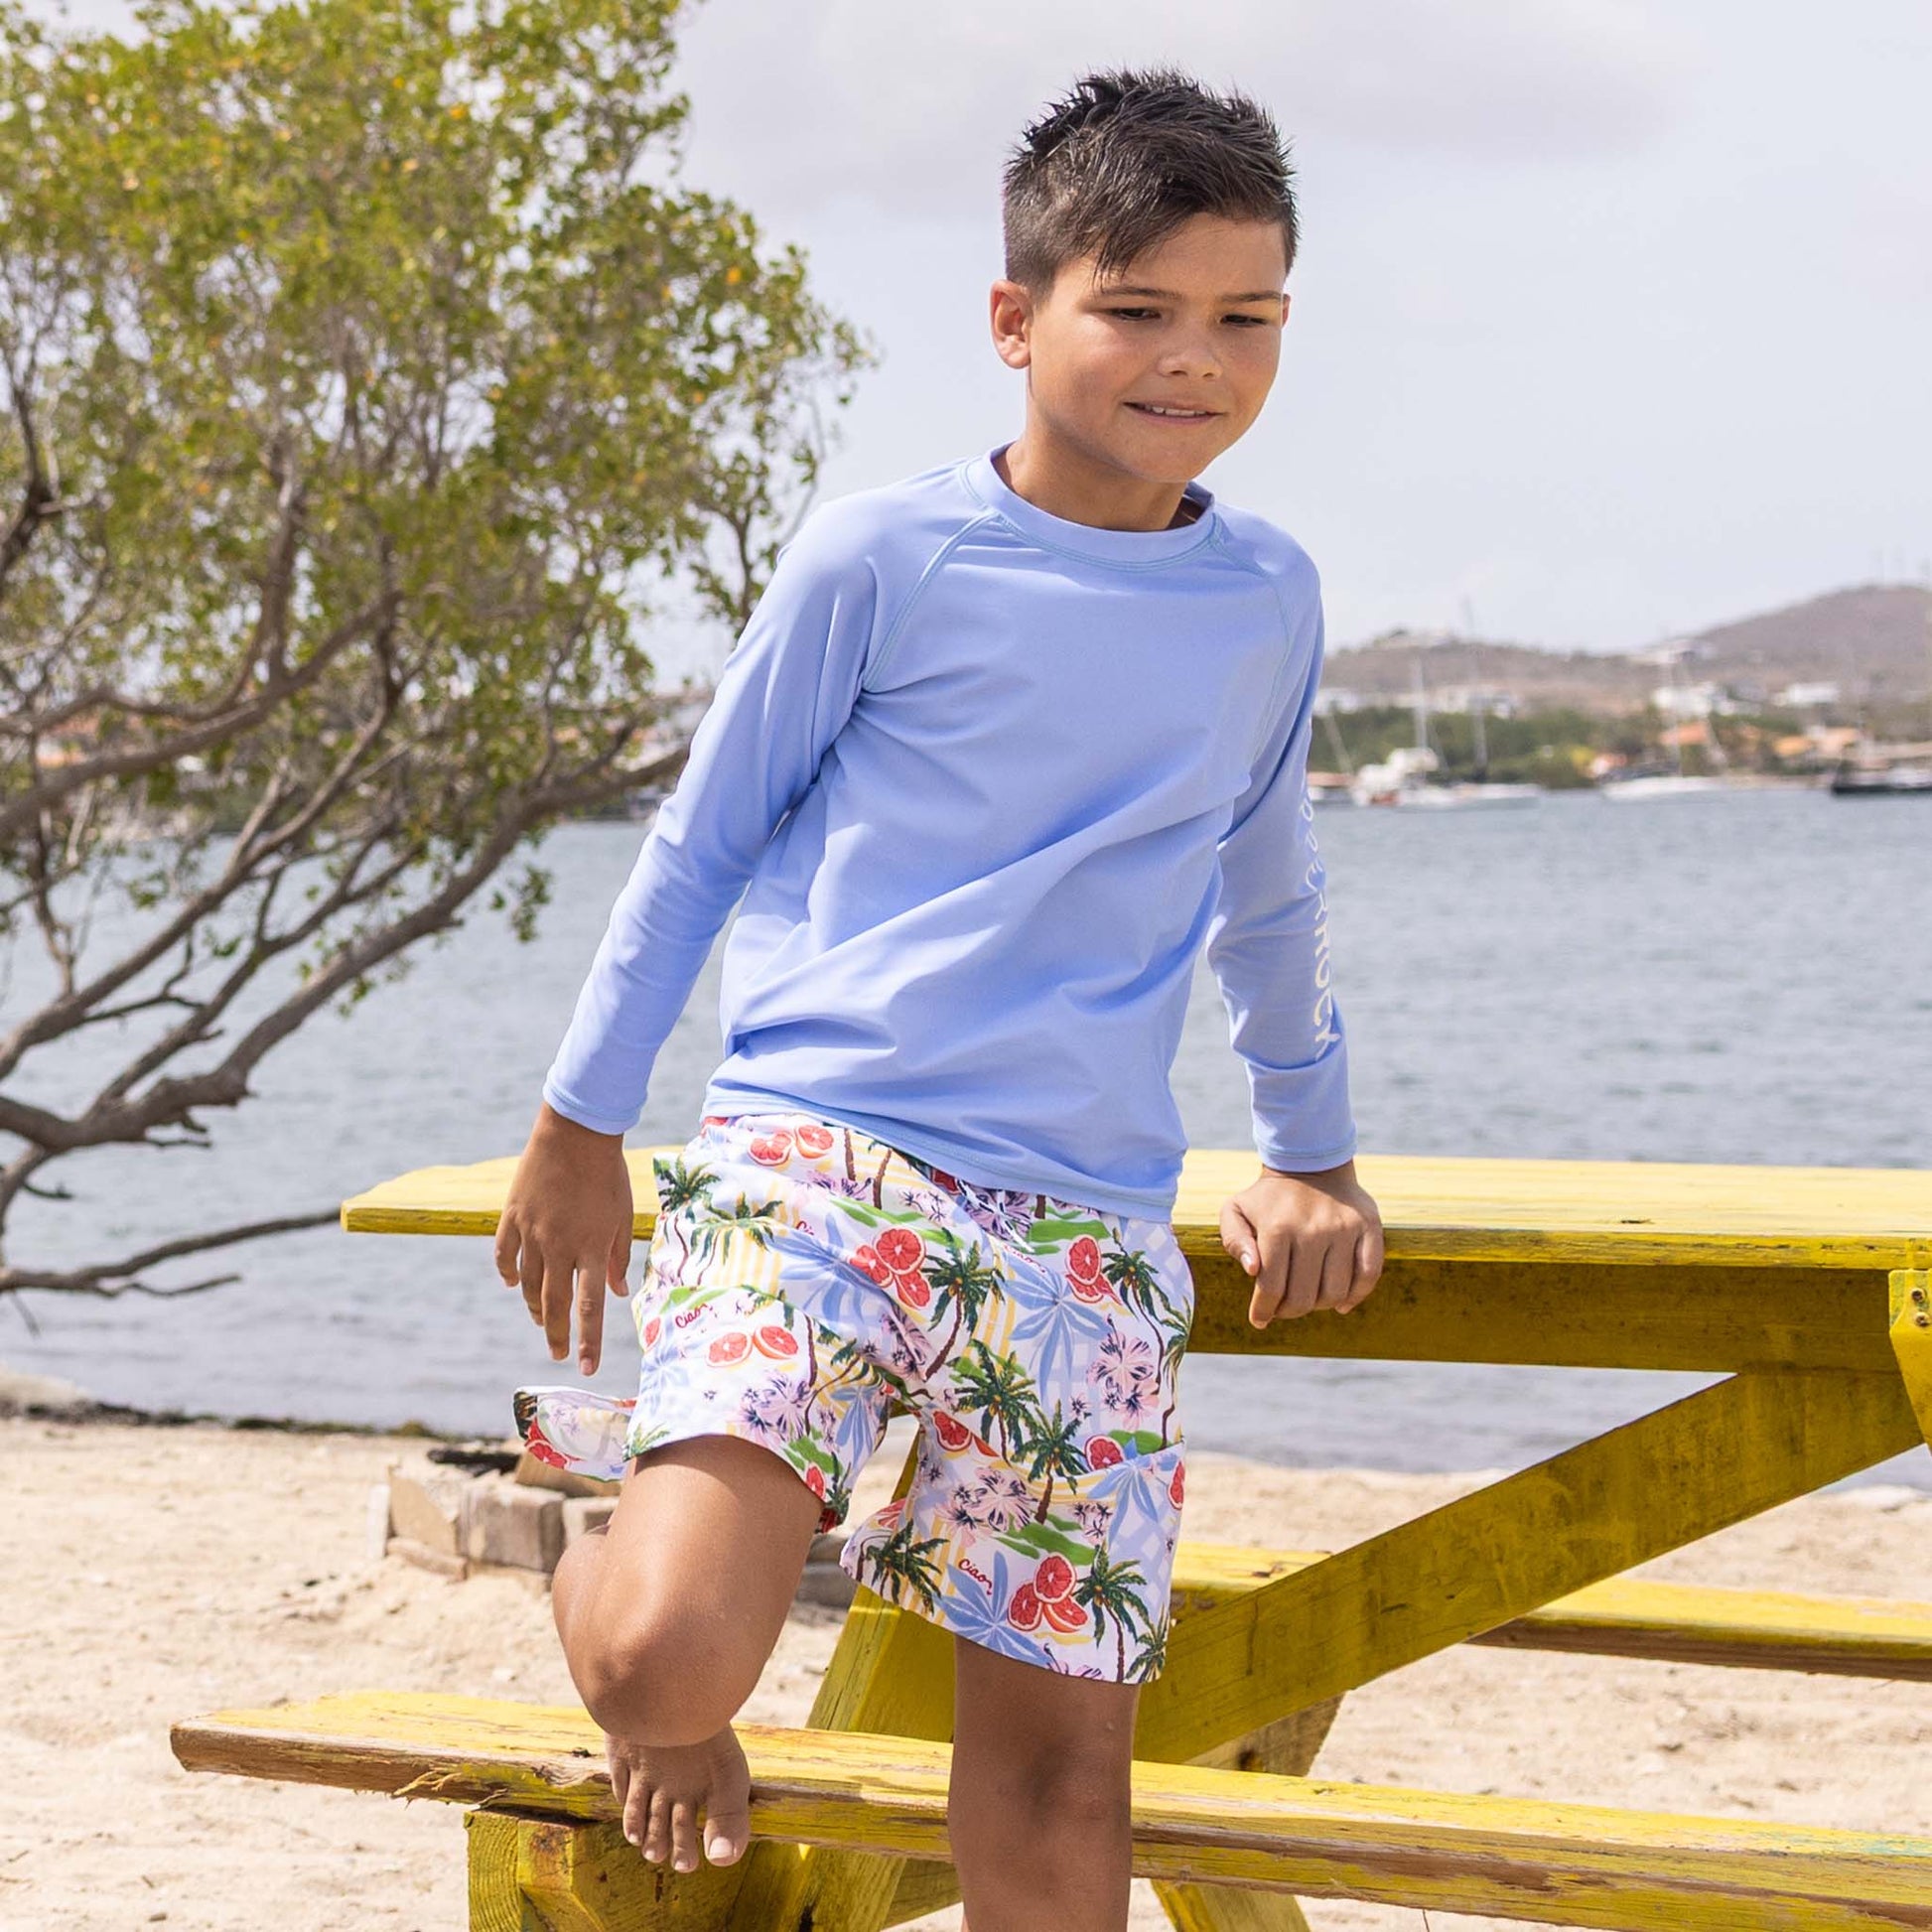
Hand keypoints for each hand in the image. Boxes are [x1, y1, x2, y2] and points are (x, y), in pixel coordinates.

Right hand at [494, 1102, 633, 1372]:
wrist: (575, 1134)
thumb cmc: (607, 1174)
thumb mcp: (623, 1216)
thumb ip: (619, 1256)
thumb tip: (617, 1292)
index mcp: (592, 1249)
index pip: (590, 1307)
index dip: (588, 1340)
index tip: (587, 1366)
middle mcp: (560, 1247)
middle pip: (554, 1305)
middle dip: (556, 1335)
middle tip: (557, 1354)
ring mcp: (533, 1233)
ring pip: (528, 1284)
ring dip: (535, 1307)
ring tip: (541, 1320)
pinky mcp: (513, 1217)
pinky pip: (505, 1255)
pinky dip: (509, 1274)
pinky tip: (514, 1285)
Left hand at [1218, 1159, 1383, 1326]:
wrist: (1310, 1164)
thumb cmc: (1268, 1199)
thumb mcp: (1236, 1211)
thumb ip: (1234, 1241)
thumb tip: (1253, 1270)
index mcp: (1277, 1228)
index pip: (1271, 1288)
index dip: (1264, 1311)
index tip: (1259, 1320)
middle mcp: (1313, 1229)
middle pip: (1304, 1297)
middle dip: (1289, 1311)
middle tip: (1283, 1308)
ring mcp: (1344, 1229)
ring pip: (1335, 1292)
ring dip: (1320, 1306)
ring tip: (1308, 1299)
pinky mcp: (1369, 1227)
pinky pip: (1368, 1275)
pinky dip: (1355, 1296)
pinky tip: (1341, 1303)